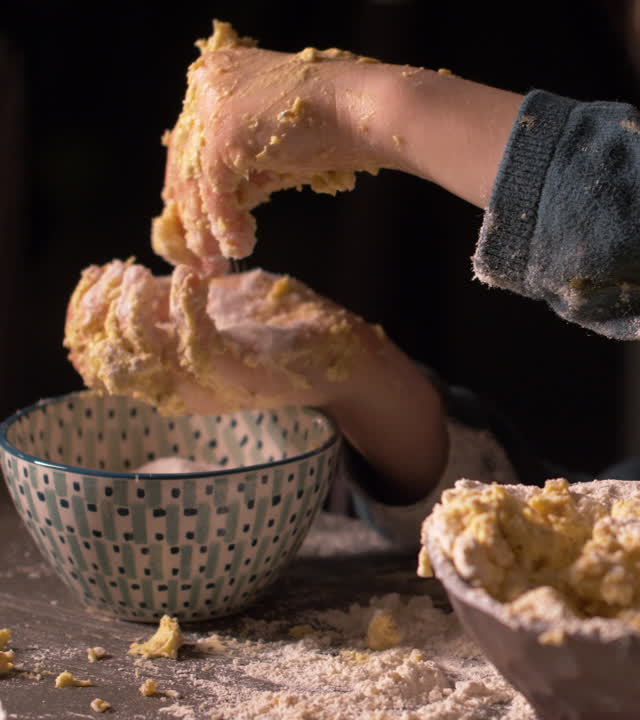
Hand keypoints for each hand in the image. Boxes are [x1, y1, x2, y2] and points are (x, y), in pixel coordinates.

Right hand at [65, 260, 381, 413]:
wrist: (348, 356)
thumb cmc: (281, 327)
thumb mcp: (215, 302)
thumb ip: (170, 295)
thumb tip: (127, 276)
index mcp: (168, 372)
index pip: (94, 358)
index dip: (82, 313)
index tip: (99, 271)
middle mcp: (178, 386)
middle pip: (99, 362)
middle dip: (95, 310)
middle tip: (121, 272)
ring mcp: (207, 385)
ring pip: (135, 356)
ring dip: (131, 306)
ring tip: (148, 272)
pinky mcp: (239, 374)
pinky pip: (193, 346)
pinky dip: (184, 306)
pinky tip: (193, 278)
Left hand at [152, 21, 386, 274]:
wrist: (363, 108)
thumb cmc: (338, 121)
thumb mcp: (277, 140)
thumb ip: (244, 163)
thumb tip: (217, 207)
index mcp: (217, 73)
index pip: (190, 136)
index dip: (191, 183)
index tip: (193, 219)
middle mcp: (206, 84)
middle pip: (184, 159)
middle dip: (190, 211)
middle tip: (197, 250)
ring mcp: (211, 108)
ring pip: (196, 179)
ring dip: (205, 226)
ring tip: (215, 260)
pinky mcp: (223, 136)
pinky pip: (215, 192)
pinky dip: (226, 224)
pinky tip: (241, 248)